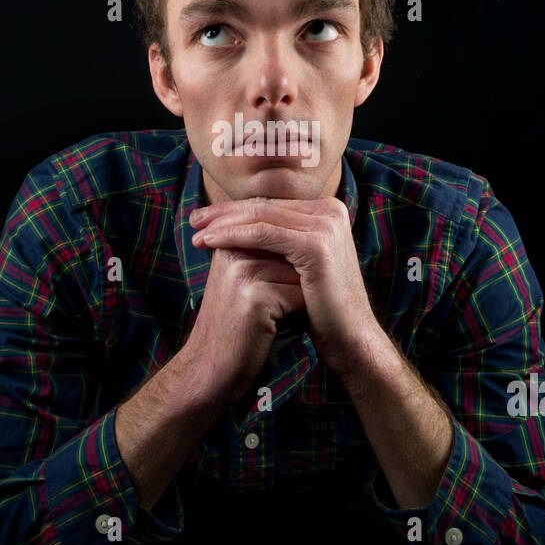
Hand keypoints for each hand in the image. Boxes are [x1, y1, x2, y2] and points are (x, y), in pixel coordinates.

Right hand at [177, 242, 305, 405]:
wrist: (210, 365)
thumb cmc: (233, 323)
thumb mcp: (240, 279)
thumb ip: (263, 252)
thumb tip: (306, 235)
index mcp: (228, 241)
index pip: (280, 233)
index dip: (292, 260)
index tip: (279, 286)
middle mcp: (233, 251)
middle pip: (293, 250)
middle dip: (300, 276)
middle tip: (278, 302)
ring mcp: (242, 273)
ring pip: (300, 273)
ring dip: (301, 295)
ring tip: (275, 314)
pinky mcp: (255, 298)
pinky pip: (300, 296)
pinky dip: (299, 313)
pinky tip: (276, 326)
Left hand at [190, 197, 380, 379]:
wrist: (350, 338)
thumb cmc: (321, 308)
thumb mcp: (298, 265)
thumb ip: (278, 241)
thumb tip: (237, 225)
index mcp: (328, 211)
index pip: (272, 205)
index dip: (236, 210)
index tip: (205, 219)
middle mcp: (331, 211)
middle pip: (266, 207)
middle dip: (225, 213)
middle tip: (193, 220)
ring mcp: (326, 225)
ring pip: (261, 217)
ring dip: (223, 223)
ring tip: (197, 233)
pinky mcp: (316, 244)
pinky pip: (264, 234)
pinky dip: (234, 235)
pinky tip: (211, 242)